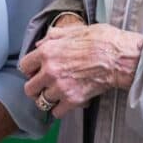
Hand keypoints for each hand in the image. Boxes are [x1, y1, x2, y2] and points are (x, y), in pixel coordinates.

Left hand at [19, 23, 142, 119]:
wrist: (118, 57)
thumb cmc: (100, 39)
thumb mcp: (74, 30)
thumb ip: (54, 37)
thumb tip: (41, 43)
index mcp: (47, 52)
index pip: (24, 66)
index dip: (30, 69)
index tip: (36, 71)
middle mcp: (50, 71)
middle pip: (29, 88)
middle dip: (36, 87)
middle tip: (44, 86)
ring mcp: (60, 87)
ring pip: (41, 102)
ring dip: (48, 99)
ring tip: (56, 95)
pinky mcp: (73, 100)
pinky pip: (56, 112)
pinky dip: (60, 109)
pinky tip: (66, 101)